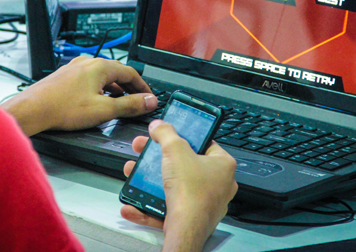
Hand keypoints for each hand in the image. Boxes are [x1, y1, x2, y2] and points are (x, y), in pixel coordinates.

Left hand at [2, 56, 156, 135]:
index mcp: (99, 66)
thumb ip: (129, 105)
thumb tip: (148, 101)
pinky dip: (100, 89)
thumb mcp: (103, 109)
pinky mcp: (65, 77)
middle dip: (130, 87)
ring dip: (115, 88)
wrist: (32, 110)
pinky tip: (98, 101)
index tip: (149, 97)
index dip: (143, 87)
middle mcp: (87, 63)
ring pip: (102, 76)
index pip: (131, 72)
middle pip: (117, 72)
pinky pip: (89, 80)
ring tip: (120, 103)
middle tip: (138, 101)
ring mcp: (74, 69)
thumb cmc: (61, 108)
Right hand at [121, 120, 237, 251]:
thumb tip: (159, 125)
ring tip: (132, 172)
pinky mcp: (190, 218)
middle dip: (158, 158)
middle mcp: (217, 184)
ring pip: (173, 186)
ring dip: (149, 180)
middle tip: (144, 150)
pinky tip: (132, 203)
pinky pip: (166, 208)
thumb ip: (165, 133)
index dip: (184, 136)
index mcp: (222, 164)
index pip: (204, 143)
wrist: (186, 229)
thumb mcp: (175, 150)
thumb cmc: (191, 191)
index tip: (169, 133)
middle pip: (183, 164)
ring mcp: (204, 202)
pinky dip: (148, 205)